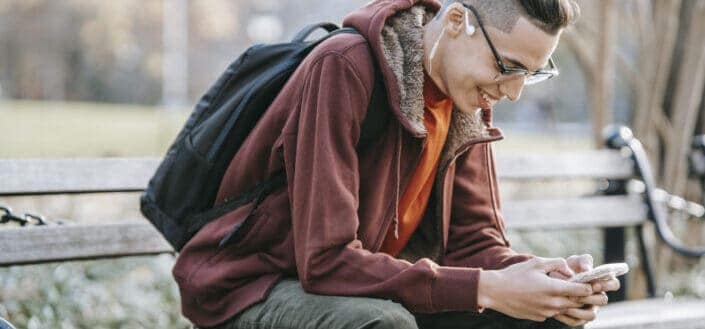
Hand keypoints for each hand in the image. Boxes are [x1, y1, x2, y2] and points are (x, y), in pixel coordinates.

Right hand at [478, 257, 592, 321]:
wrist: (495, 292)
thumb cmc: (515, 275)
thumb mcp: (536, 263)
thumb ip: (556, 263)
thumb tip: (569, 269)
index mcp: (553, 288)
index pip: (581, 290)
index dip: (592, 286)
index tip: (598, 284)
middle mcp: (553, 303)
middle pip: (579, 303)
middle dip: (593, 300)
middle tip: (604, 297)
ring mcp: (546, 312)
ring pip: (570, 312)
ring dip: (581, 309)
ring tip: (591, 308)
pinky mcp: (540, 317)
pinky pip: (557, 315)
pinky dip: (564, 311)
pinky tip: (566, 308)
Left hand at [549, 254, 619, 326]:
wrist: (552, 281)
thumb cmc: (569, 269)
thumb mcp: (575, 261)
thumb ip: (583, 261)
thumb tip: (587, 269)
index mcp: (601, 283)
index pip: (614, 284)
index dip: (607, 284)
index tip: (595, 283)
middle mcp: (597, 297)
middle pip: (603, 300)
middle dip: (592, 297)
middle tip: (580, 292)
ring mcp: (589, 309)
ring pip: (591, 315)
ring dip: (580, 309)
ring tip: (568, 300)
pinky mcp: (578, 318)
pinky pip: (576, 321)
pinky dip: (567, 316)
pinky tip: (558, 309)